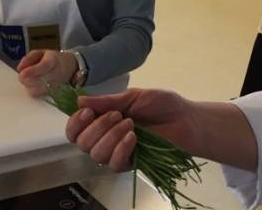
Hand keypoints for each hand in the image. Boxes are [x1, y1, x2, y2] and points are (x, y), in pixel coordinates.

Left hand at [17, 49, 76, 96]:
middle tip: (21, 76)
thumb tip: (20, 68)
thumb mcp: (40, 53)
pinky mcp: (52, 93)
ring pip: (37, 90)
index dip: (32, 71)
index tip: (21, 74)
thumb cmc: (50, 59)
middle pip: (40, 81)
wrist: (67, 67)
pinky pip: (38, 95)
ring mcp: (55, 85)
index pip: (44, 66)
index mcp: (53, 60)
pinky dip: (32, 90)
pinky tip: (32, 84)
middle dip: (26, 80)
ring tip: (27, 79)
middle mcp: (56, 74)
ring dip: (28, 85)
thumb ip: (29, 58)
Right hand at [65, 88, 198, 170]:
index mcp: (103, 119)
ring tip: (131, 125)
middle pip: (82, 142)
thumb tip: (79, 100)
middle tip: (118, 115)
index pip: (76, 129)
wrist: (186, 119)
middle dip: (97, 127)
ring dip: (110, 136)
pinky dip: (120, 149)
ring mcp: (117, 151)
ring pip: (96, 154)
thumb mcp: (133, 97)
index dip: (75, 122)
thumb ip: (106, 101)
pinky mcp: (130, 164)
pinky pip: (114, 164)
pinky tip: (133, 138)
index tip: (88, 112)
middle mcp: (105, 137)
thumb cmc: (162, 105)